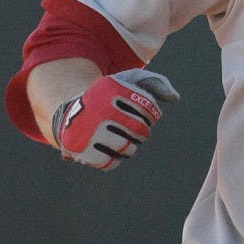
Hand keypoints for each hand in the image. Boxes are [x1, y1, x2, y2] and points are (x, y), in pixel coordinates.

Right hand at [51, 69, 179, 171]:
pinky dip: (115, 158)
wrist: (68, 114)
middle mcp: (99, 110)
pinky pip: (112, 163)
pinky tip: (108, 147)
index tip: (144, 114)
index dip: (152, 114)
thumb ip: (155, 83)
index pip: (148, 108)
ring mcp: (89, 132)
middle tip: (134, 128)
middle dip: (142, 131)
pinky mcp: (82, 152)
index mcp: (112, 90)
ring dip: (130, 146)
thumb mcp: (128, 81)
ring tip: (121, 137)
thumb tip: (175, 98)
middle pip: (140, 130)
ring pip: (128, 148)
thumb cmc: (107, 98)